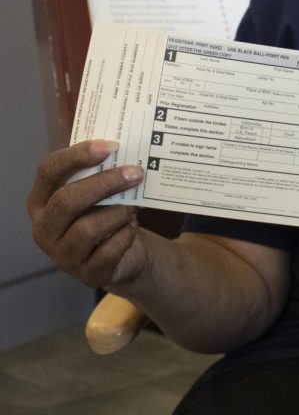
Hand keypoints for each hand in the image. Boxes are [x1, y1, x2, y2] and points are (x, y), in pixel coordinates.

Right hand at [27, 139, 146, 288]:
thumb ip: (100, 173)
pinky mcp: (86, 273)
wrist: (125, 256)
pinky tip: (132, 227)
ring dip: (118, 213)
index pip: (49, 171)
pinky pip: (108, 251)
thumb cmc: (105, 214)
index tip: (110, 146)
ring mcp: (62, 254)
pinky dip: (126, 235)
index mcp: (41, 200)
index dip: (77, 156)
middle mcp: (44, 228)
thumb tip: (124, 150)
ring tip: (133, 207)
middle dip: (105, 184)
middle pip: (67, 200)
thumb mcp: (98, 193)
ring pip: (87, 229)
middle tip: (136, 173)